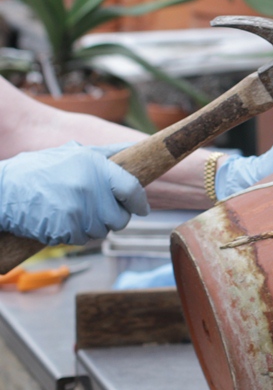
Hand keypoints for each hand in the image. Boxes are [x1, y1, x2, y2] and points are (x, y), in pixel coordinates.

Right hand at [0, 142, 149, 244]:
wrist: (2, 189)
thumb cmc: (39, 169)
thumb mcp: (73, 152)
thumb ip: (106, 154)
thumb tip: (135, 149)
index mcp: (94, 166)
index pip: (131, 188)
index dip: (139, 201)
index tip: (142, 208)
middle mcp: (88, 188)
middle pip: (120, 218)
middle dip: (113, 218)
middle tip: (100, 211)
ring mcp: (76, 210)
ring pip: (101, 232)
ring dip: (93, 227)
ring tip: (76, 213)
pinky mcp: (63, 229)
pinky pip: (81, 240)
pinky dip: (74, 235)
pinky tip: (62, 221)